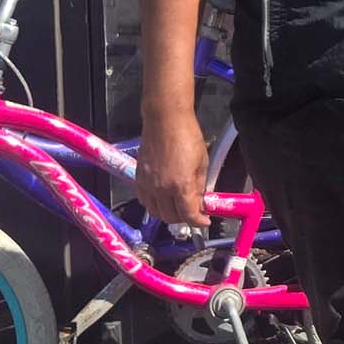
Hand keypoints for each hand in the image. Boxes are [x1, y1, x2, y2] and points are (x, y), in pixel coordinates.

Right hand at [138, 105, 209, 226]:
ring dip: (168, 213)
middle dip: (184, 218)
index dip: (199, 222)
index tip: (205, 221)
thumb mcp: (202, 163)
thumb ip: (200, 186)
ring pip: (155, 212)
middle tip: (193, 211)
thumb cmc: (188, 137)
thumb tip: (200, 201)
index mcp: (181, 185)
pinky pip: (145, 200)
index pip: (189, 215)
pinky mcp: (138, 179)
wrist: (165, 121)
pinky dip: (155, 204)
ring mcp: (147, 185)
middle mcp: (161, 189)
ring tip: (179, 206)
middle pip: (170, 218)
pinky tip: (163, 197)